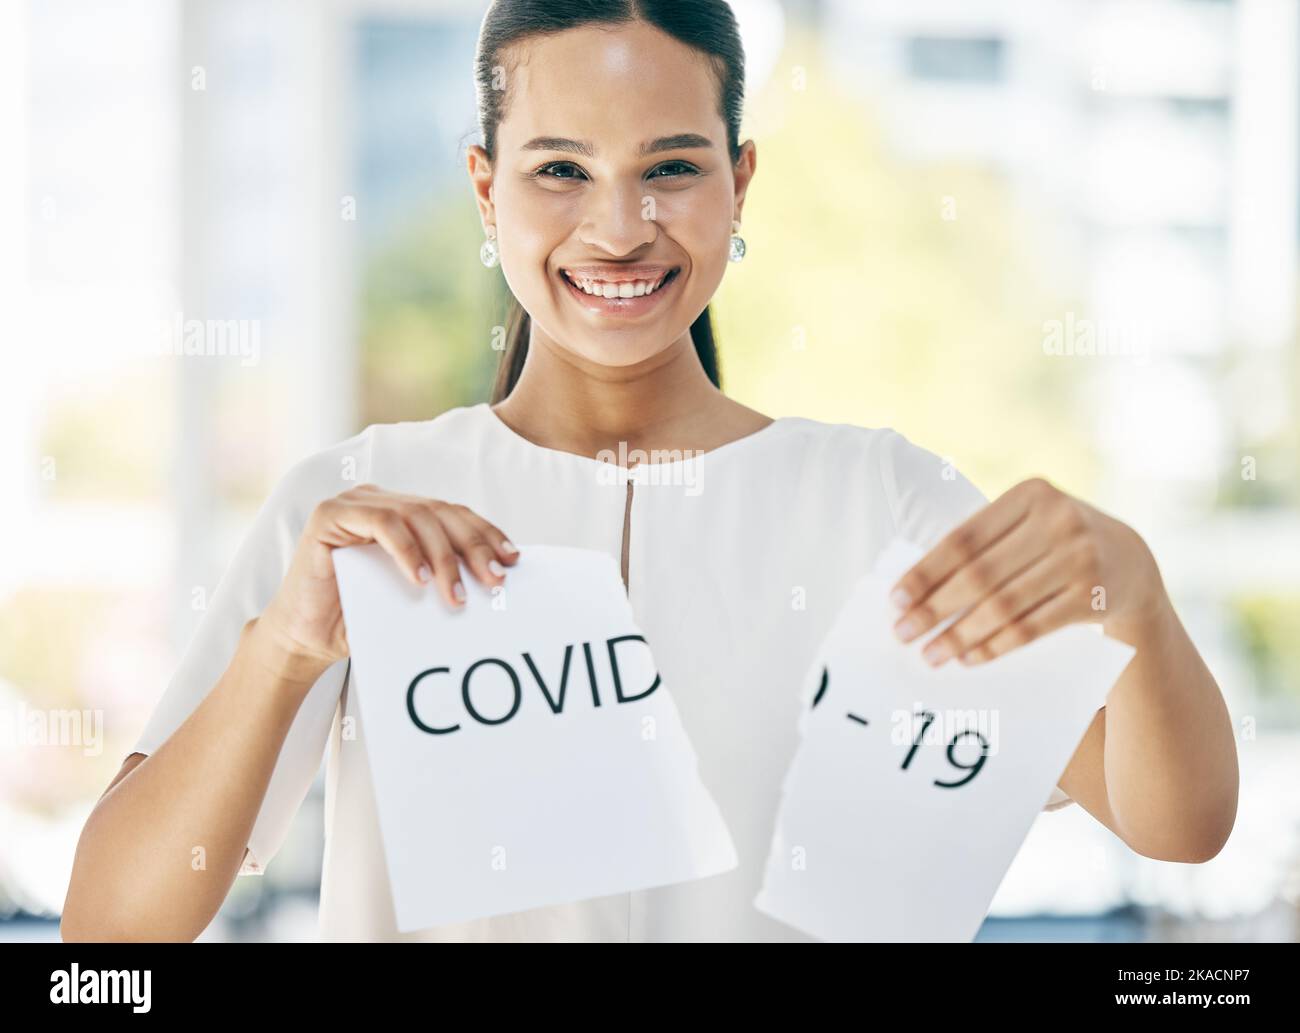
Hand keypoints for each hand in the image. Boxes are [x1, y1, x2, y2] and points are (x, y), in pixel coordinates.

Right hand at [257, 484, 518, 670]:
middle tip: (494, 582)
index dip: (485, 533)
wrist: (307, 640)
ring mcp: (355, 503)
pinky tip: (421, 579)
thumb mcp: (414, 595)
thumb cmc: (361, 616)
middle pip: (441, 512)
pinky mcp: (330, 515)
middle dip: (473, 546)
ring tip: (456, 595)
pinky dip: (406, 550)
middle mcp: (380, 500)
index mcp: (403, 511)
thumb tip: (500, 579)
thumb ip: (445, 578)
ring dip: (443, 556)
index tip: (512, 560)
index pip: (454, 514)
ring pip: (416, 515)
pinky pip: (381, 523)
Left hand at [887, 477, 1165, 664]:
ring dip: (960, 635)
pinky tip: (969, 658)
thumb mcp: (1029, 523)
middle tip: (903, 634)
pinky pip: (1031, 628)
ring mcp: (1080, 559)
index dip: (925, 572)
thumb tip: (915, 588)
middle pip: (979, 575)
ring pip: (1003, 606)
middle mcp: (1059, 520)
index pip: (963, 539)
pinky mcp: (1094, 597)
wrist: (1132, 562)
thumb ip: (984, 543)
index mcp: (1031, 493)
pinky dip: (995, 646)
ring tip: (931, 654)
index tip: (894, 600)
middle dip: (934, 608)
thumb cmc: (1056, 542)